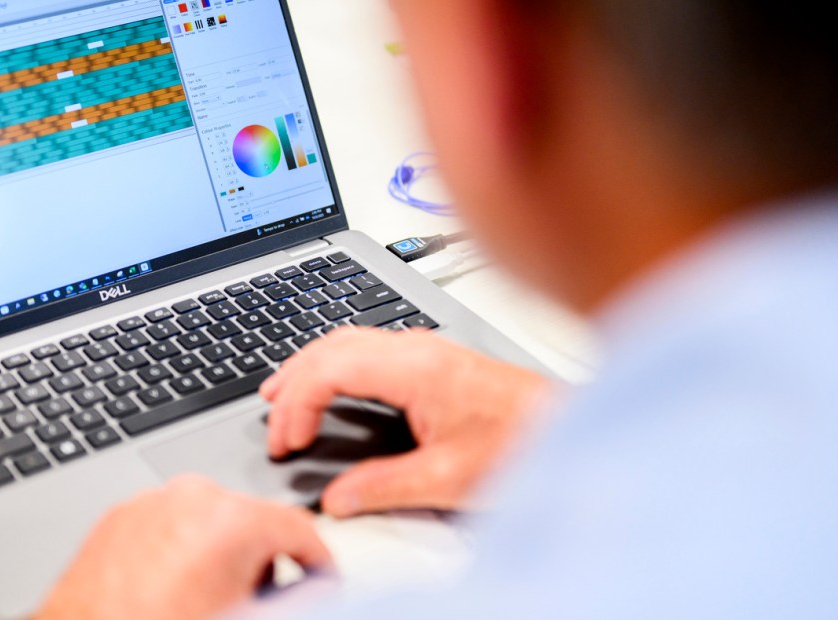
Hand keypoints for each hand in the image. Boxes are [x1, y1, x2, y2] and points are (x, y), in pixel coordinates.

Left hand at [37, 475, 331, 619]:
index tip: (322, 582)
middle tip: (258, 599)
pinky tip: (172, 591)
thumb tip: (319, 590)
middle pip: (253, 521)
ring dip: (219, 554)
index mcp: (232, 520)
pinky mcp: (117, 518)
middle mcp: (191, 498)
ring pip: (207, 521)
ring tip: (207, 599)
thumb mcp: (245, 614)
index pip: (301, 528)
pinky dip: (180, 550)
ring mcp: (149, 504)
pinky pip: (167, 525)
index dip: (320, 563)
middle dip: (263, 560)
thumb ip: (296, 598)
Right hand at [261, 328, 556, 516]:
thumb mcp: (447, 478)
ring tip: (281, 397)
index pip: (330, 368)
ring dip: (309, 366)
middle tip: (273, 424)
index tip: (287, 440)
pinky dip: (333, 362)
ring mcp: (424, 346)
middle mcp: (417, 347)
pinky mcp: (431, 355)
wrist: (564, 423)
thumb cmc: (519, 440)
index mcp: (416, 368)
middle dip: (292, 381)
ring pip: (347, 339)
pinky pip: (365, 345)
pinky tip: (328, 383)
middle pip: (331, 345)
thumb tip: (336, 498)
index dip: (297, 403)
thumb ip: (384, 487)